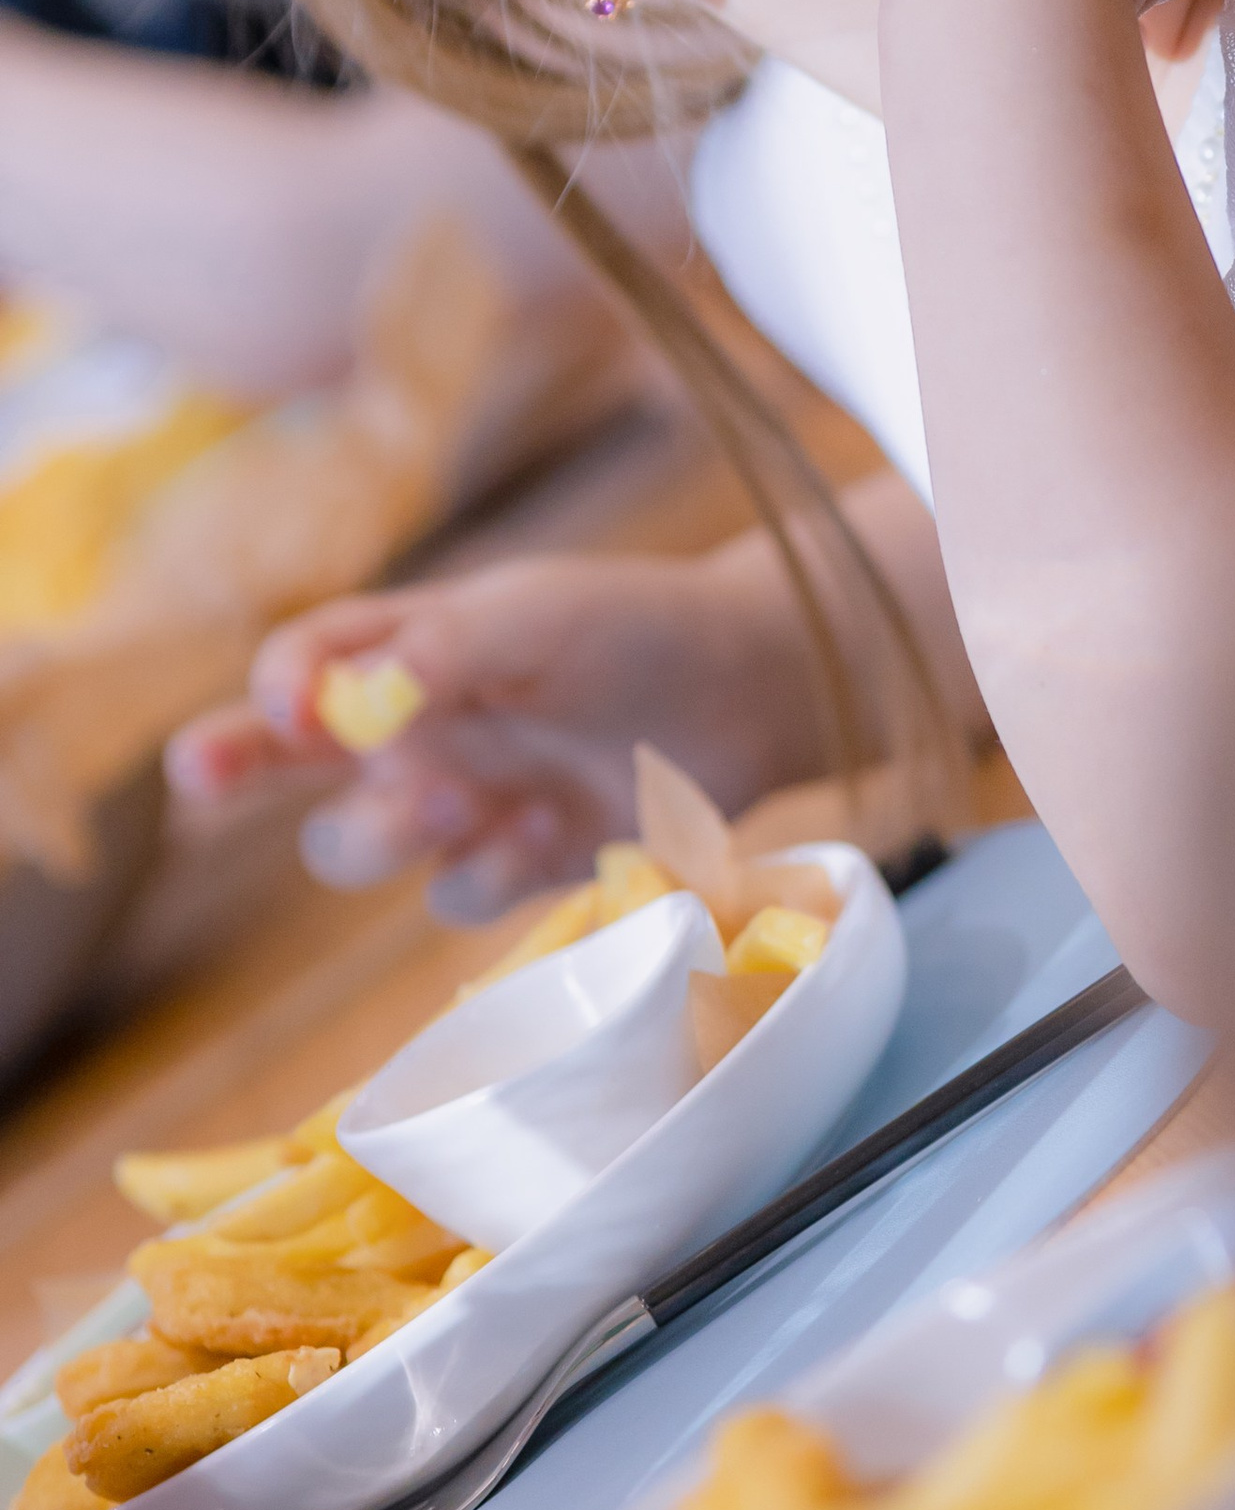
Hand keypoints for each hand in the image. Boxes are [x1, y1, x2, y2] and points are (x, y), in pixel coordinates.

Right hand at [166, 542, 824, 922]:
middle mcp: (408, 730)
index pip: (297, 669)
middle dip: (240, 772)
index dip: (269, 693)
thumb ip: (440, 652)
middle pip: (284, 770)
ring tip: (461, 798)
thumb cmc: (633, 626)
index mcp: (400, 650)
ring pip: (357, 849)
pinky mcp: (512, 867)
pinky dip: (498, 867)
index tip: (280, 710)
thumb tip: (342, 700)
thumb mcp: (535, 616)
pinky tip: (563, 824)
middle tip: (212, 773)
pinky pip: (457, 894)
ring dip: (390, 831)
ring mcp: (454, 804)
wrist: (748, 691)